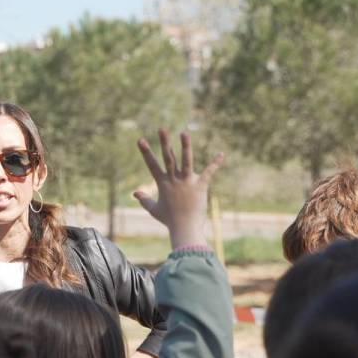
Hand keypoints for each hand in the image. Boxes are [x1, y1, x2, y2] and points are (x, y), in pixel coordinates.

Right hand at [134, 129, 224, 249]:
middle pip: (168, 158)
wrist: (184, 228)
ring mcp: (187, 182)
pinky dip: (216, 164)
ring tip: (184, 132)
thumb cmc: (169, 220)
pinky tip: (221, 154)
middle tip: (162, 128)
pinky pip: (209, 172)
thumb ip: (144, 200)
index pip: (152, 165)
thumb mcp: (154, 210)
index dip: (146, 152)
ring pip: (186, 161)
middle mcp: (174, 180)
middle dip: (164, 142)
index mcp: (163, 184)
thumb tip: (135, 193)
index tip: (140, 140)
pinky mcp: (200, 186)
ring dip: (185, 146)